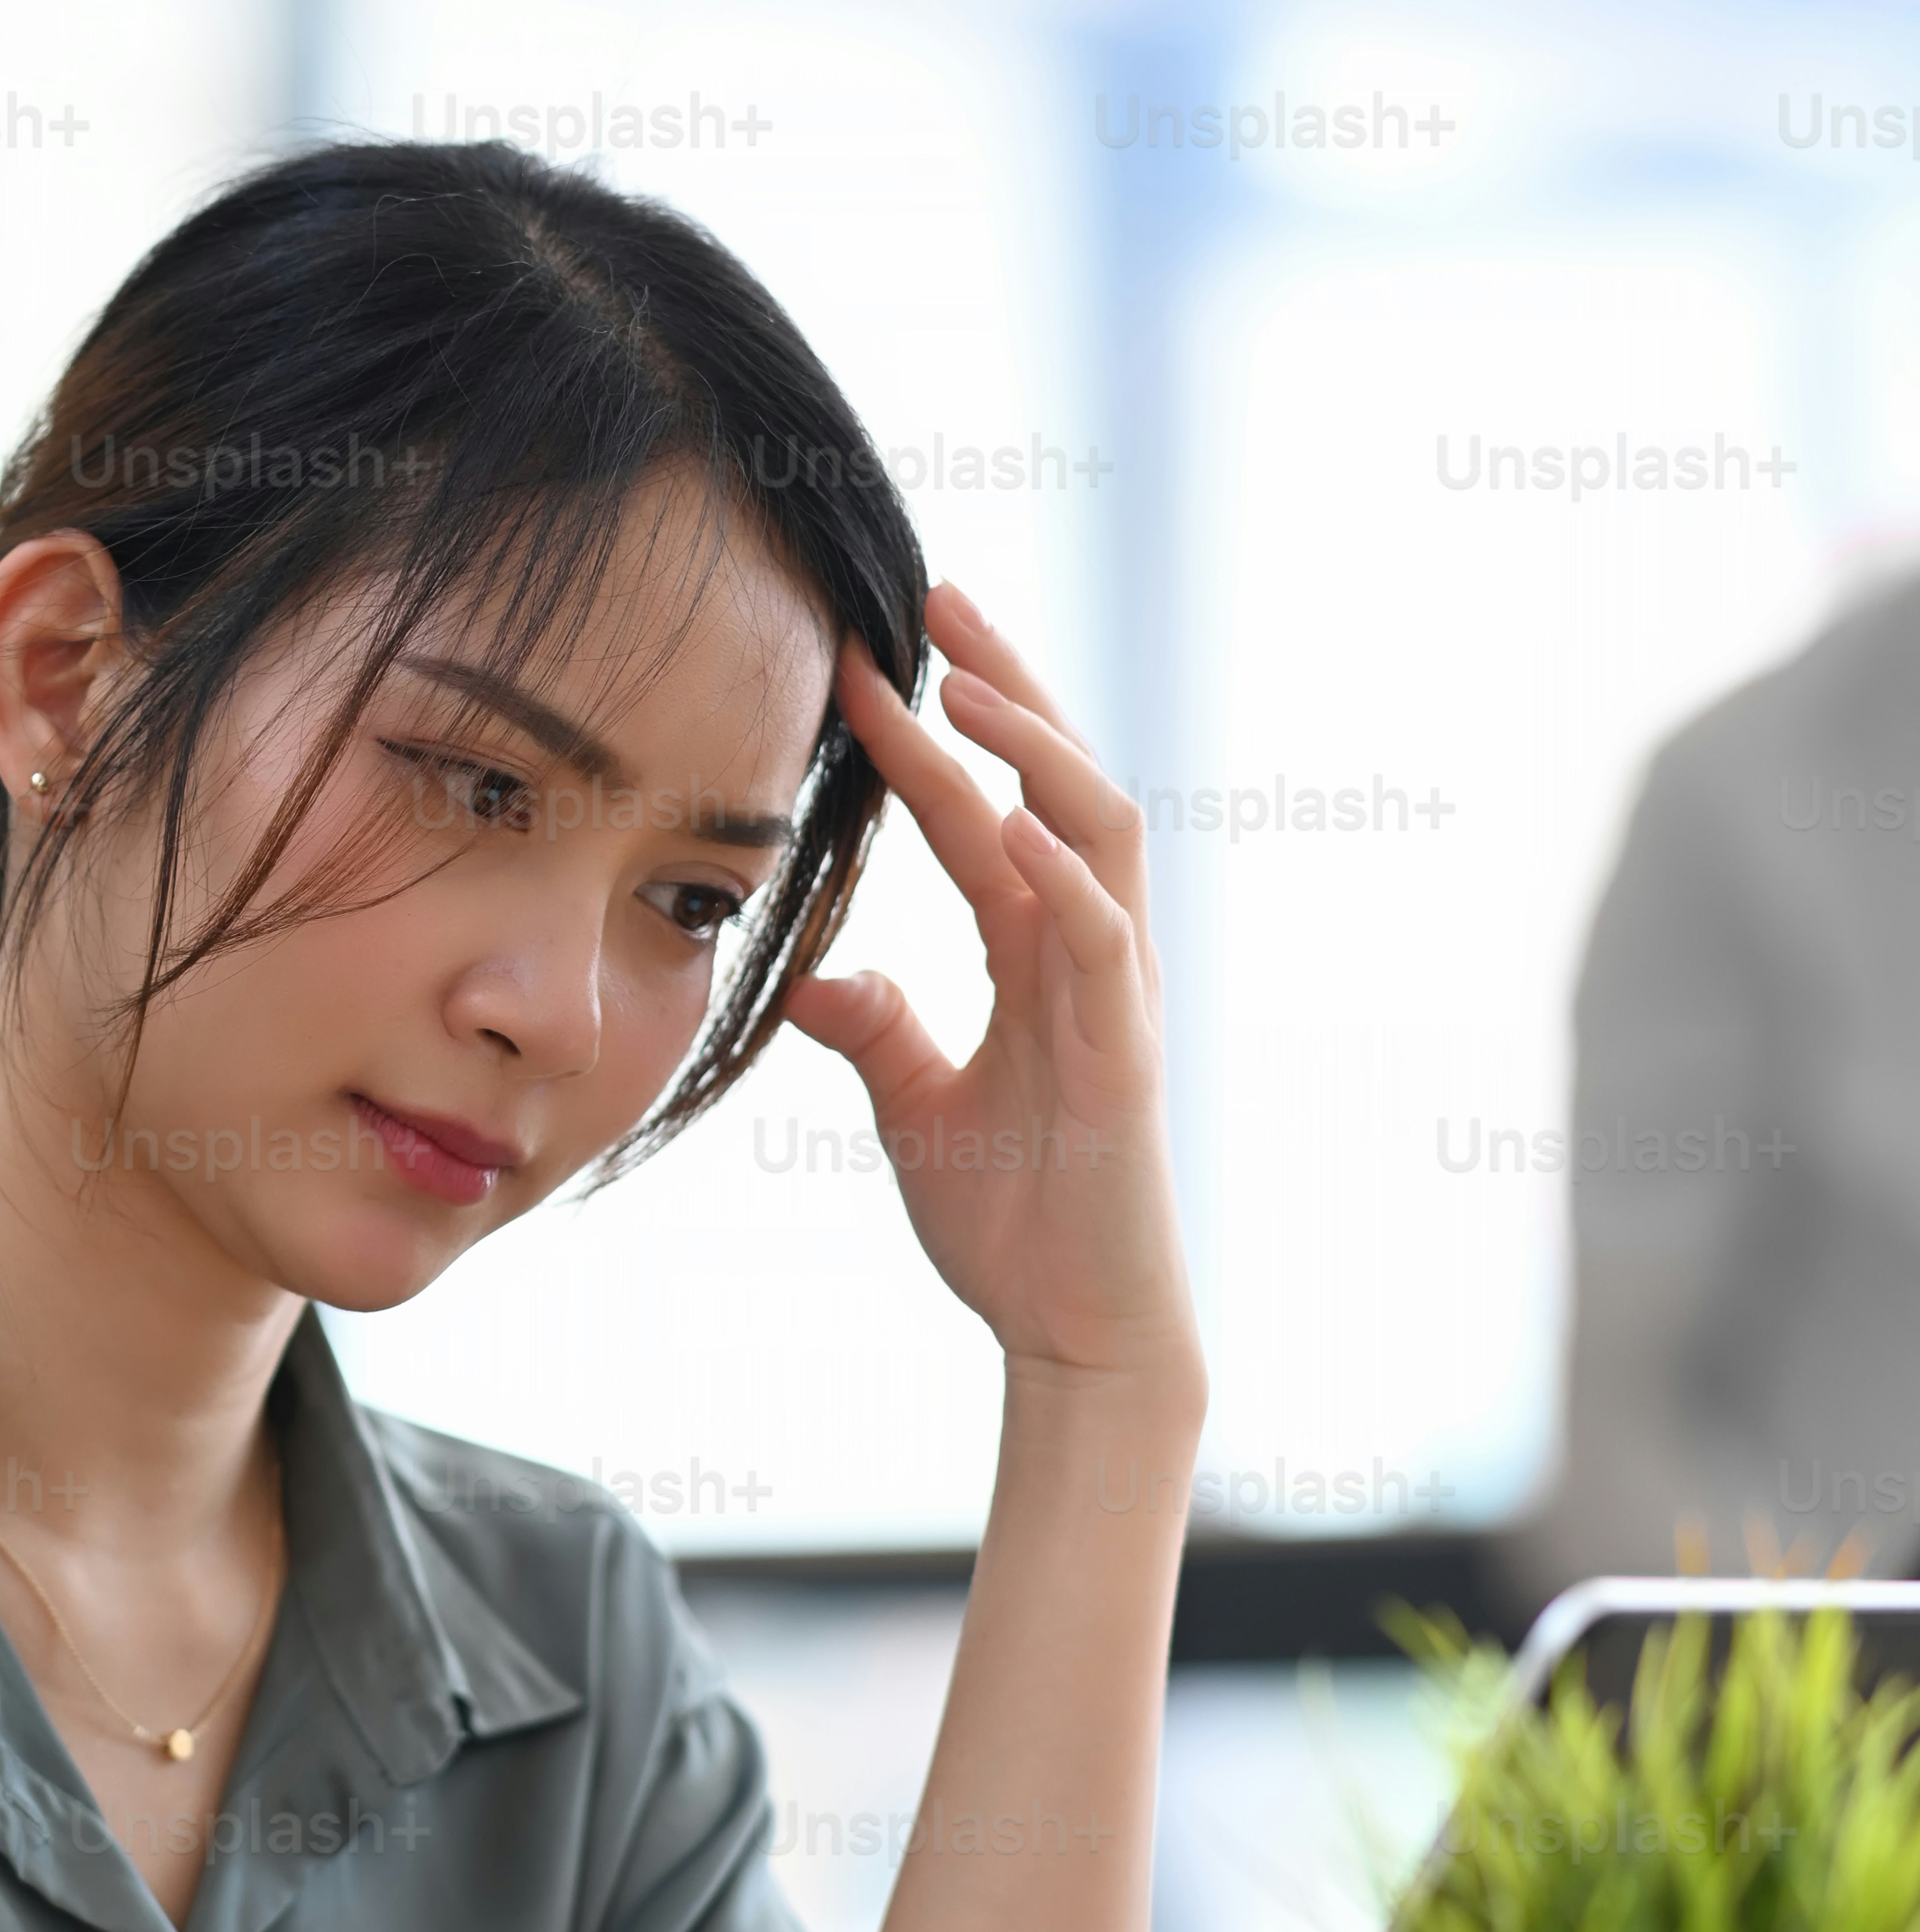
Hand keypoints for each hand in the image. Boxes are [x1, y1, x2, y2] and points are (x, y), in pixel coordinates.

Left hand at [784, 586, 1200, 1395]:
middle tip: (942, 599)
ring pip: (1097, 831)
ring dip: (1035, 751)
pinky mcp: (1125, 1053)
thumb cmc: (1013, 1222)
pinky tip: (1009, 820)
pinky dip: (1060, 872)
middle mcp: (1085, 952)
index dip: (920, 737)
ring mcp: (1115, 993)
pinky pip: (1101, 939)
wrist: (1075, 1332)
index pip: (975, 812)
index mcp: (1034, 954)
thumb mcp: (916, 1105)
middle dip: (1005, 686)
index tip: (854, 663)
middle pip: (1057, 781)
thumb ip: (875, 1029)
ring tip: (969, 685)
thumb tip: (806, 977)